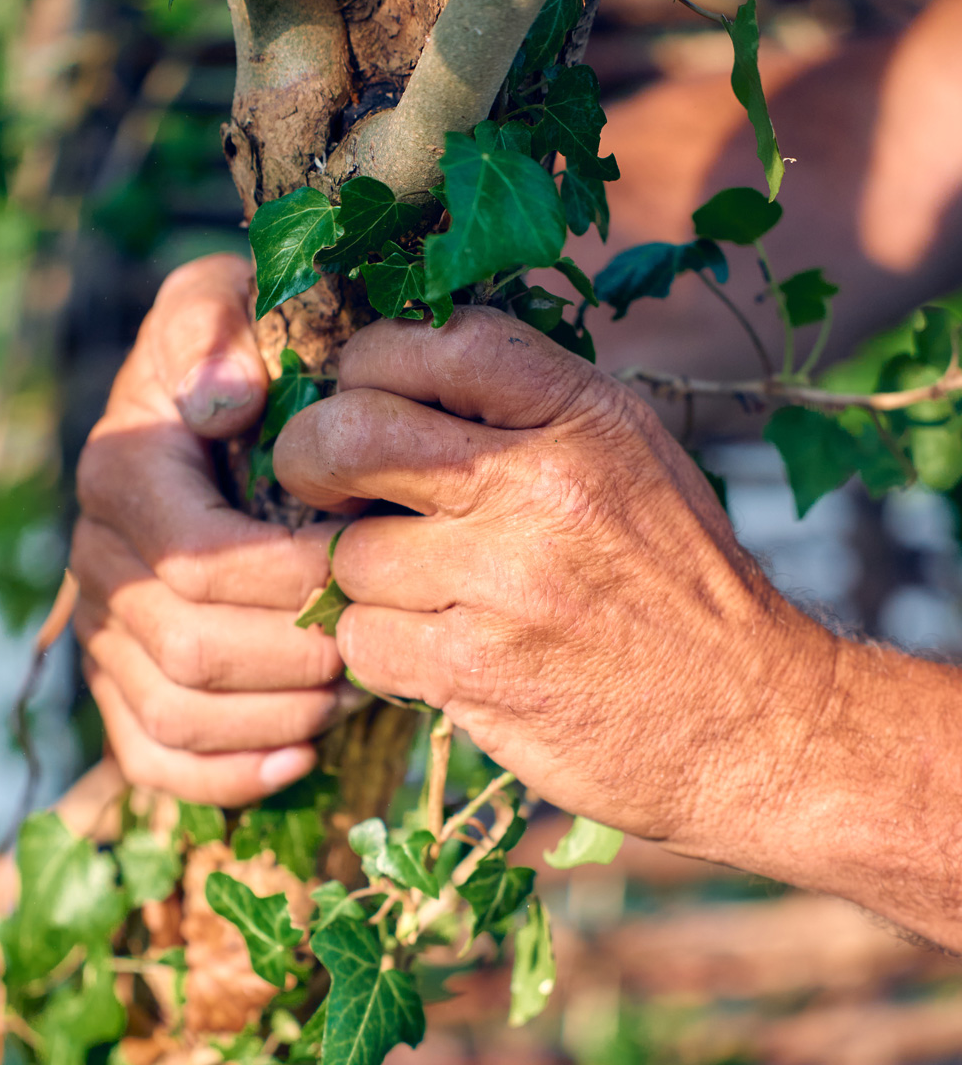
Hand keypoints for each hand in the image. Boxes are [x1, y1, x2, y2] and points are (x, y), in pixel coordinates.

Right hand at [72, 254, 350, 805]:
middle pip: (189, 649)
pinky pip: (154, 758)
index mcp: (124, 474)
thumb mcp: (227, 303)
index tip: (364, 567)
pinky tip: (302, 755)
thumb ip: (217, 323)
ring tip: (356, 690)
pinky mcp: (120, 686)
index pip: (197, 559)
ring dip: (279, 715)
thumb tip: (226, 398)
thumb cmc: (243, 356)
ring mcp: (104, 631)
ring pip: (177, 714)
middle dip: (297, 655)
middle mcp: (99, 560)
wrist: (214, 411)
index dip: (288, 579)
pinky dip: (228, 773)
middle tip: (377, 641)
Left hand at [273, 307, 833, 862]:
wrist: (754, 723)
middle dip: (311, 457)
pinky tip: (434, 654)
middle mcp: (542, 487)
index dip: (371, 362)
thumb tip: (402, 379)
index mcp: (584, 418)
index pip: (438, 341)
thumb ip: (531, 413)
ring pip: (351, 554)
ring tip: (423, 597)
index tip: (360, 396)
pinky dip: (382, 651)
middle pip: (353, 434)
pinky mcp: (477, 671)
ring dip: (365, 580)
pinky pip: (363, 640)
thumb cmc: (681, 587)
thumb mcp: (634, 461)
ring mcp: (506, 581)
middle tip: (318, 484)